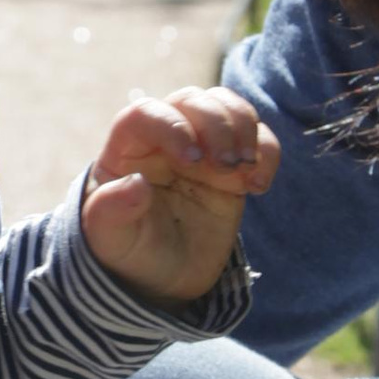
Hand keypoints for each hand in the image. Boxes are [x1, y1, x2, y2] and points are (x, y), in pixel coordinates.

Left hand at [80, 84, 279, 304]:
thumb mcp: (111, 240)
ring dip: (244, 128)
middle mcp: (164, 138)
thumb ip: (111, 212)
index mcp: (127, 148)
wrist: (165, 278)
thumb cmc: (131, 252)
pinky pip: (257, 136)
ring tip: (245, 171)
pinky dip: (267, 151)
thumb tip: (135, 184)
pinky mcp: (232, 163)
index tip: (194, 160)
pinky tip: (259, 185)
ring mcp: (201, 146)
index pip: (146, 113)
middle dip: (216, 125)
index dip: (172, 126)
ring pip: (225, 106)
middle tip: (228, 167)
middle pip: (192, 100)